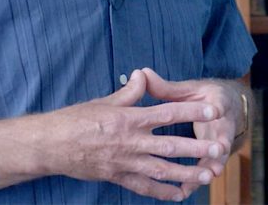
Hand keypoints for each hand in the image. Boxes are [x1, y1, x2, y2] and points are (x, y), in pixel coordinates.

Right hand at [43, 69, 221, 200]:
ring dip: (185, 174)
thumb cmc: (77, 119)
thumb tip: (144, 74)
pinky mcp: (117, 177)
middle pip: (169, 145)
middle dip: (196, 148)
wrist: (49, 145)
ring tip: (207, 176)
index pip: (168, 112)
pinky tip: (179, 195)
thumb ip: (130, 91)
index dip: (192, 111)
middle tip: (218, 149)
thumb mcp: (105, 100)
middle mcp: (131, 141)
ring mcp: (124, 162)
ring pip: (161, 170)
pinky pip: (143, 187)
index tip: (213, 110)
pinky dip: (162, 193)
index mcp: (130, 118)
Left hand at [140, 68, 245, 199]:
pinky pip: (205, 169)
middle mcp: (223, 123)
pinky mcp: (216, 156)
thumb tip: (141, 73)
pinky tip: (183, 192)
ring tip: (200, 179)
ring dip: (208, 167)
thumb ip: (167, 87)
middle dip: (219, 144)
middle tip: (218, 152)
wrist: (231, 108)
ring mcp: (221, 141)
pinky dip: (196, 180)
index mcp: (218, 102)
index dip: (217, 108)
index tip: (216, 111)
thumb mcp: (191, 89)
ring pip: (216, 157)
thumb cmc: (206, 97)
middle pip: (222, 135)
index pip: (219, 104)